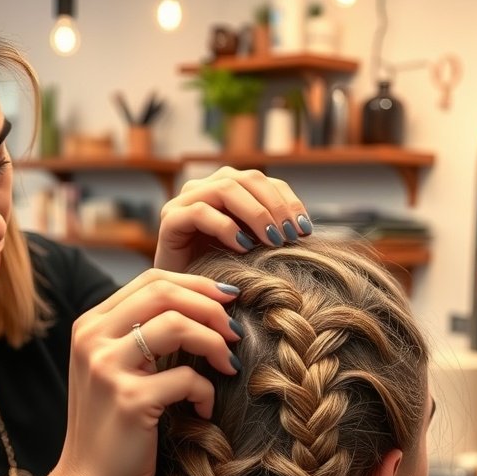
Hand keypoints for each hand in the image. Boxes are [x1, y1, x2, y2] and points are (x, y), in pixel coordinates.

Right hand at [31, 269, 240, 475]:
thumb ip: (141, 338)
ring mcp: (107, 368)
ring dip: (214, 342)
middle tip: (235, 332)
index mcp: (89, 326)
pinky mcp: (130, 400)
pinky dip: (205, 392)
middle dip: (211, 306)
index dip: (197, 284)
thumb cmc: (112, 430)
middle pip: (164, 292)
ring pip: (176, 324)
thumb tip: (202, 308)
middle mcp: (92, 340)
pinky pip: (186, 378)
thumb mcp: (117, 372)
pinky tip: (203, 412)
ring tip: (229, 365)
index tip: (228, 301)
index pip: (150, 280)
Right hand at [155, 166, 312, 272]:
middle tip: (291, 236)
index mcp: (227, 189)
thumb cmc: (219, 275)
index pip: (264, 181)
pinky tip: (243, 247)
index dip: (288, 200)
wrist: (182, 297)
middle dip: (275, 206)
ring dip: (256, 214)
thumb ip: (270, 233)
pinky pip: (200, 212)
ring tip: (273, 241)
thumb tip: (306, 230)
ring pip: (225, 189)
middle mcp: (205, 188)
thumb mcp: (252, 250)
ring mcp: (185, 201)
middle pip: (247, 179)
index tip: (305, 229)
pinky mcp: (170, 220)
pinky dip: (226, 227)